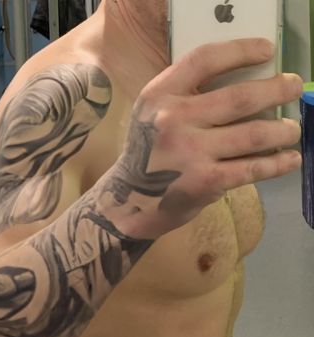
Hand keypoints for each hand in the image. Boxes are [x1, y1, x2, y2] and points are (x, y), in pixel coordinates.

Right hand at [106, 39, 302, 239]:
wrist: (130, 198)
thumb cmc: (147, 152)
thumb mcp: (153, 114)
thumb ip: (184, 96)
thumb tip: (242, 83)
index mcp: (160, 95)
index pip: (205, 60)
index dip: (241, 51)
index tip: (267, 51)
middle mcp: (173, 119)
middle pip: (239, 97)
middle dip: (277, 90)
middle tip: (293, 88)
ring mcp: (190, 151)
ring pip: (253, 134)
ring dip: (282, 131)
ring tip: (291, 130)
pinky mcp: (204, 181)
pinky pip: (251, 169)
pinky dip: (277, 164)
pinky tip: (290, 160)